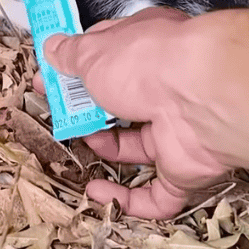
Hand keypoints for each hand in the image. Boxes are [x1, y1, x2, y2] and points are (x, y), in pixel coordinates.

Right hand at [39, 9, 232, 218]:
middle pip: (123, 104)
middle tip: (62, 117)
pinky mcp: (186, 169)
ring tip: (82, 143)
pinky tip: (96, 194)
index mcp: (147, 49)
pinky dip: (125, 200)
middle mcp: (167, 86)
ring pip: (139, 147)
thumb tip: (52, 47)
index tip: (48, 83)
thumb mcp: (93, 51)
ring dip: (107, 149)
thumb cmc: (146, 62)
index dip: (78, 71)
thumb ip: (71, 54)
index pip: (111, 58)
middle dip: (91, 112)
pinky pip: (156, 194)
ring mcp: (178, 129)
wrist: (200, 96)